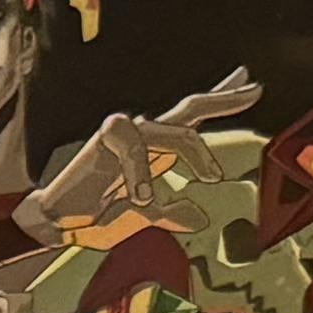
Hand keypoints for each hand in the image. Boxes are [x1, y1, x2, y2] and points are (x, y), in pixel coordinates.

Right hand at [23, 72, 257, 237]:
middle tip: (254, 88)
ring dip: (195, 154)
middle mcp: (143, 136)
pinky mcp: (105, 139)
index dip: (220, 101)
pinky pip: (135, 147)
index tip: (252, 87)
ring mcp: (126, 135)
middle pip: (189, 109)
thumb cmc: (95, 217)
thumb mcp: (143, 218)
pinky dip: (142, 171)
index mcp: (155, 150)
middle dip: (222, 99)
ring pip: (173, 130)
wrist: (58, 225)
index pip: (191, 120)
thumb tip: (202, 218)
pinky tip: (142, 196)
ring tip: (213, 178)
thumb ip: (170, 214)